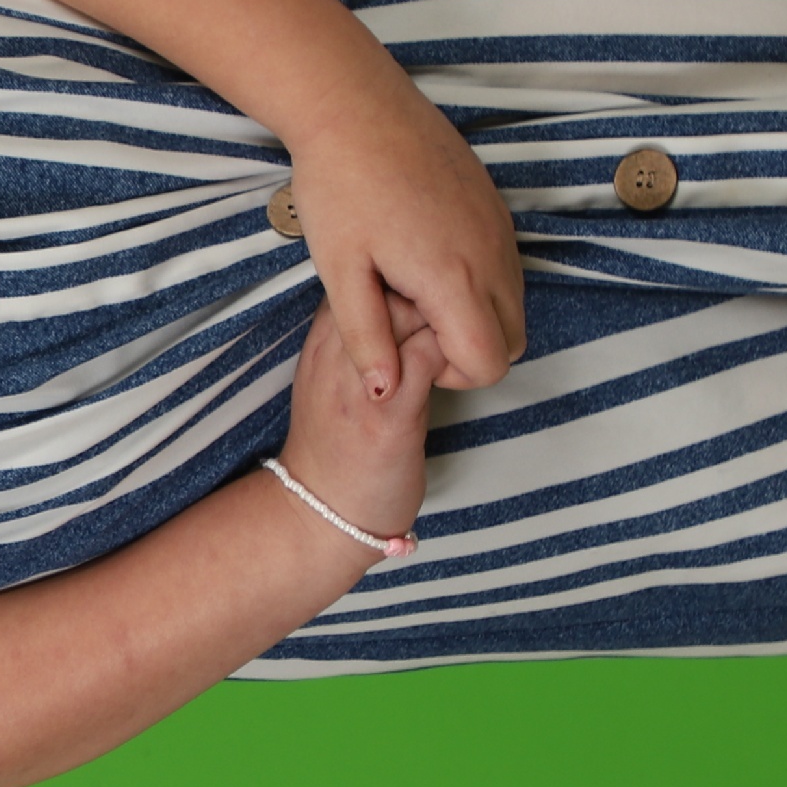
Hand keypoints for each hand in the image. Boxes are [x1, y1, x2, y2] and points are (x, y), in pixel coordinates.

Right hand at [279, 291, 445, 548]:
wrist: (321, 511)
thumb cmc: (336, 446)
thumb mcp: (333, 381)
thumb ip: (358, 342)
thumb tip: (406, 307)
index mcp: (322, 342)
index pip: (362, 276)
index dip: (403, 275)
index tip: (431, 291)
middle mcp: (334, 353)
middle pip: (386, 283)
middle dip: (429, 284)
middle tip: (459, 304)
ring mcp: (360, 381)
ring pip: (409, 310)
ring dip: (446, 314)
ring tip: (465, 332)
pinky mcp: (390, 412)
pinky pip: (431, 354)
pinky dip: (456, 350)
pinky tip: (464, 366)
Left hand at [282, 90, 524, 397]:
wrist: (356, 107)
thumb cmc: (340, 186)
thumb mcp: (341, 272)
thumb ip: (366, 339)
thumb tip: (383, 393)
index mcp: (454, 278)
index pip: (491, 364)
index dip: (450, 373)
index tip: (405, 343)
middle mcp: (492, 256)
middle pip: (513, 342)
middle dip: (467, 349)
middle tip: (406, 320)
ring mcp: (500, 229)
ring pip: (513, 304)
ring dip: (472, 314)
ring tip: (409, 287)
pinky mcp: (496, 208)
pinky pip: (506, 266)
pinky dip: (478, 281)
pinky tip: (422, 257)